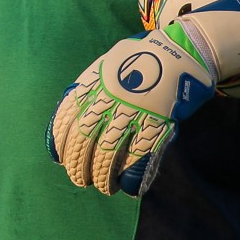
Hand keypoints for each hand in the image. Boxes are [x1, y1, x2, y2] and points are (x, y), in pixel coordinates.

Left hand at [47, 0, 239, 196]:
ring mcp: (134, 112)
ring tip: (101, 186)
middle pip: (84, 139)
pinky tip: (126, 187)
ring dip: (102, 175)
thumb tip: (67, 120)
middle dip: (78, 164)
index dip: (60, 143)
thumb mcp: (106, 66)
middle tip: (79, 180)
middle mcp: (109, 99)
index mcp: (94, 83)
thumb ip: (87, 89)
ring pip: (108, 152)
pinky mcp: (158, 123)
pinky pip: (139, 156)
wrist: (179, 52)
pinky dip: (131, 176)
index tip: (59, 158)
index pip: (66, 117)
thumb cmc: (139, 60)